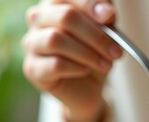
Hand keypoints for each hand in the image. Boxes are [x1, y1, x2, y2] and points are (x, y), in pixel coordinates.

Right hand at [22, 0, 121, 121]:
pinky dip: (76, 68)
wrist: (89, 87)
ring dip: (87, 54)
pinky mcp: (33, 68)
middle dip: (96, 35)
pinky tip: (87, 70)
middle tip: (115, 51)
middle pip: (65, 16)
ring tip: (105, 65)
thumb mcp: (107, 32)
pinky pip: (54, 65)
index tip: (109, 16)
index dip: (89, 4)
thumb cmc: (95, 53)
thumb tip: (106, 11)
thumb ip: (106, 17)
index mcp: (56, 3)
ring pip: (56, 40)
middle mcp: (38, 19)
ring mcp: (32, 43)